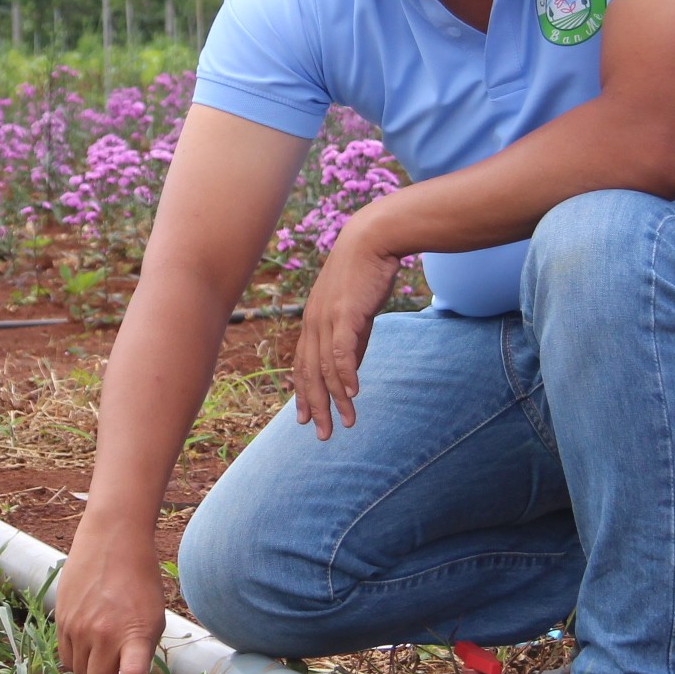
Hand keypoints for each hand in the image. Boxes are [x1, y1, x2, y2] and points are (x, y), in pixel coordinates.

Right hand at [55, 524, 165, 673]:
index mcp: (134, 635)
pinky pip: (65, 656)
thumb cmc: (140, 582)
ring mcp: (79, 627)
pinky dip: (76, 661)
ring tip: (103, 661)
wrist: (113, 540)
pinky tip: (88, 645)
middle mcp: (105, 634)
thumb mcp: (152, 620)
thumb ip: (140, 655)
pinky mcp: (61, 620)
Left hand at [293, 212, 400, 439]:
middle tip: (321, 434)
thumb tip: (349, 367)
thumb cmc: (364, 272)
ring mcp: (327, 319)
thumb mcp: (353, 311)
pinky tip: (352, 394)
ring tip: (345, 422)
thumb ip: (350, 339)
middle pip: (309, 373)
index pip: (303, 365)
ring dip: (336, 399)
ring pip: (326, 368)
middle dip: (315, 406)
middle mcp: (313, 323)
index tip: (305, 418)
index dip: (302, 394)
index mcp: (313, 322)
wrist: (372, 239)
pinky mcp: (346, 314)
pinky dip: (345, 374)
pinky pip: (342, 351)